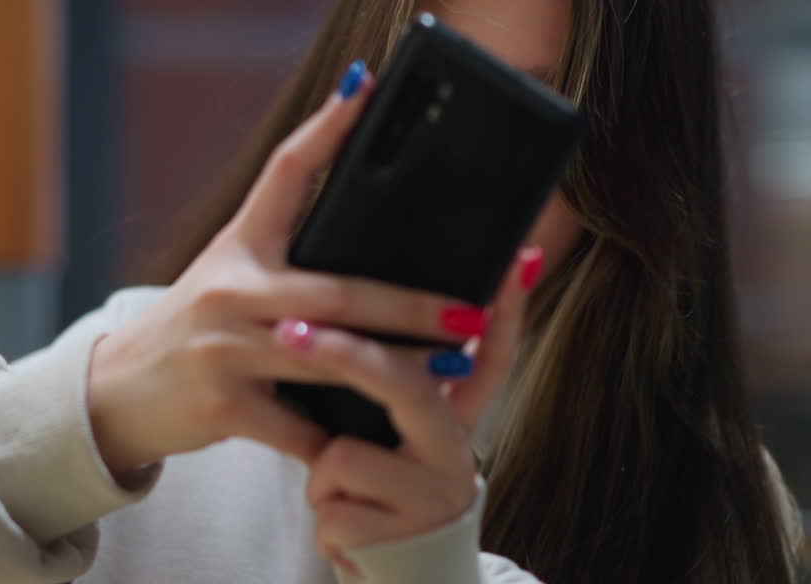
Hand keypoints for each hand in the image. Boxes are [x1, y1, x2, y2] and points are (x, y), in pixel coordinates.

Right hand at [85, 61, 492, 476]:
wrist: (118, 391)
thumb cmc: (195, 329)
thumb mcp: (230, 275)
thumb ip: (287, 254)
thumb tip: (368, 221)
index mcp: (240, 246)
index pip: (285, 172)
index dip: (327, 127)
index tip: (368, 86)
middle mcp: (231, 289)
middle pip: (337, 292)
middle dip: (410, 304)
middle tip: (471, 309)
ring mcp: (224, 347)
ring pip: (328, 358)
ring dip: (397, 370)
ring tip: (456, 368)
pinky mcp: (222, 404)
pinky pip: (300, 428)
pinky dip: (343, 438)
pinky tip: (388, 439)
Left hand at [295, 245, 542, 574]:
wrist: (399, 580)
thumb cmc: (384, 494)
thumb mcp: (400, 440)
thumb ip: (400, 384)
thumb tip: (385, 304)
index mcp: (458, 422)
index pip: (491, 353)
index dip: (508, 308)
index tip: (520, 259)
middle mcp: (457, 457)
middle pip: (406, 387)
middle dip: (345, 354)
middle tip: (291, 330)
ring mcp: (430, 501)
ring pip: (344, 455)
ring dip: (323, 476)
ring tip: (344, 495)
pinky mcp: (396, 541)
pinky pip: (331, 506)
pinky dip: (322, 514)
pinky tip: (347, 531)